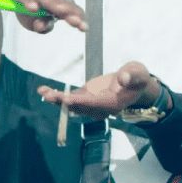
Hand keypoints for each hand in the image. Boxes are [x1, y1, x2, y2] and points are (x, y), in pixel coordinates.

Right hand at [0, 0, 87, 33]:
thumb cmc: (28, 4)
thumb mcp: (34, 22)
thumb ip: (42, 27)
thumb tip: (42, 26)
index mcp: (59, 2)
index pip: (72, 9)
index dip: (78, 18)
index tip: (84, 28)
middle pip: (63, 2)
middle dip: (70, 11)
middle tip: (75, 20)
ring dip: (53, 4)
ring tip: (59, 11)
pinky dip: (30, 1)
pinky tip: (33, 7)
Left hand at [37, 61, 156, 119]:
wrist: (135, 86)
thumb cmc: (137, 78)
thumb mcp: (138, 74)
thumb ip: (132, 76)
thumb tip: (122, 79)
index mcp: (112, 103)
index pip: (94, 103)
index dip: (80, 101)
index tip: (67, 99)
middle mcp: (99, 108)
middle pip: (79, 106)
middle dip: (63, 102)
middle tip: (49, 95)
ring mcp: (91, 104)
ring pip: (71, 104)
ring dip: (56, 99)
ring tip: (43, 91)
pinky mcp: (85, 98)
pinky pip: (69, 99)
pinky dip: (57, 96)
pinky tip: (43, 90)